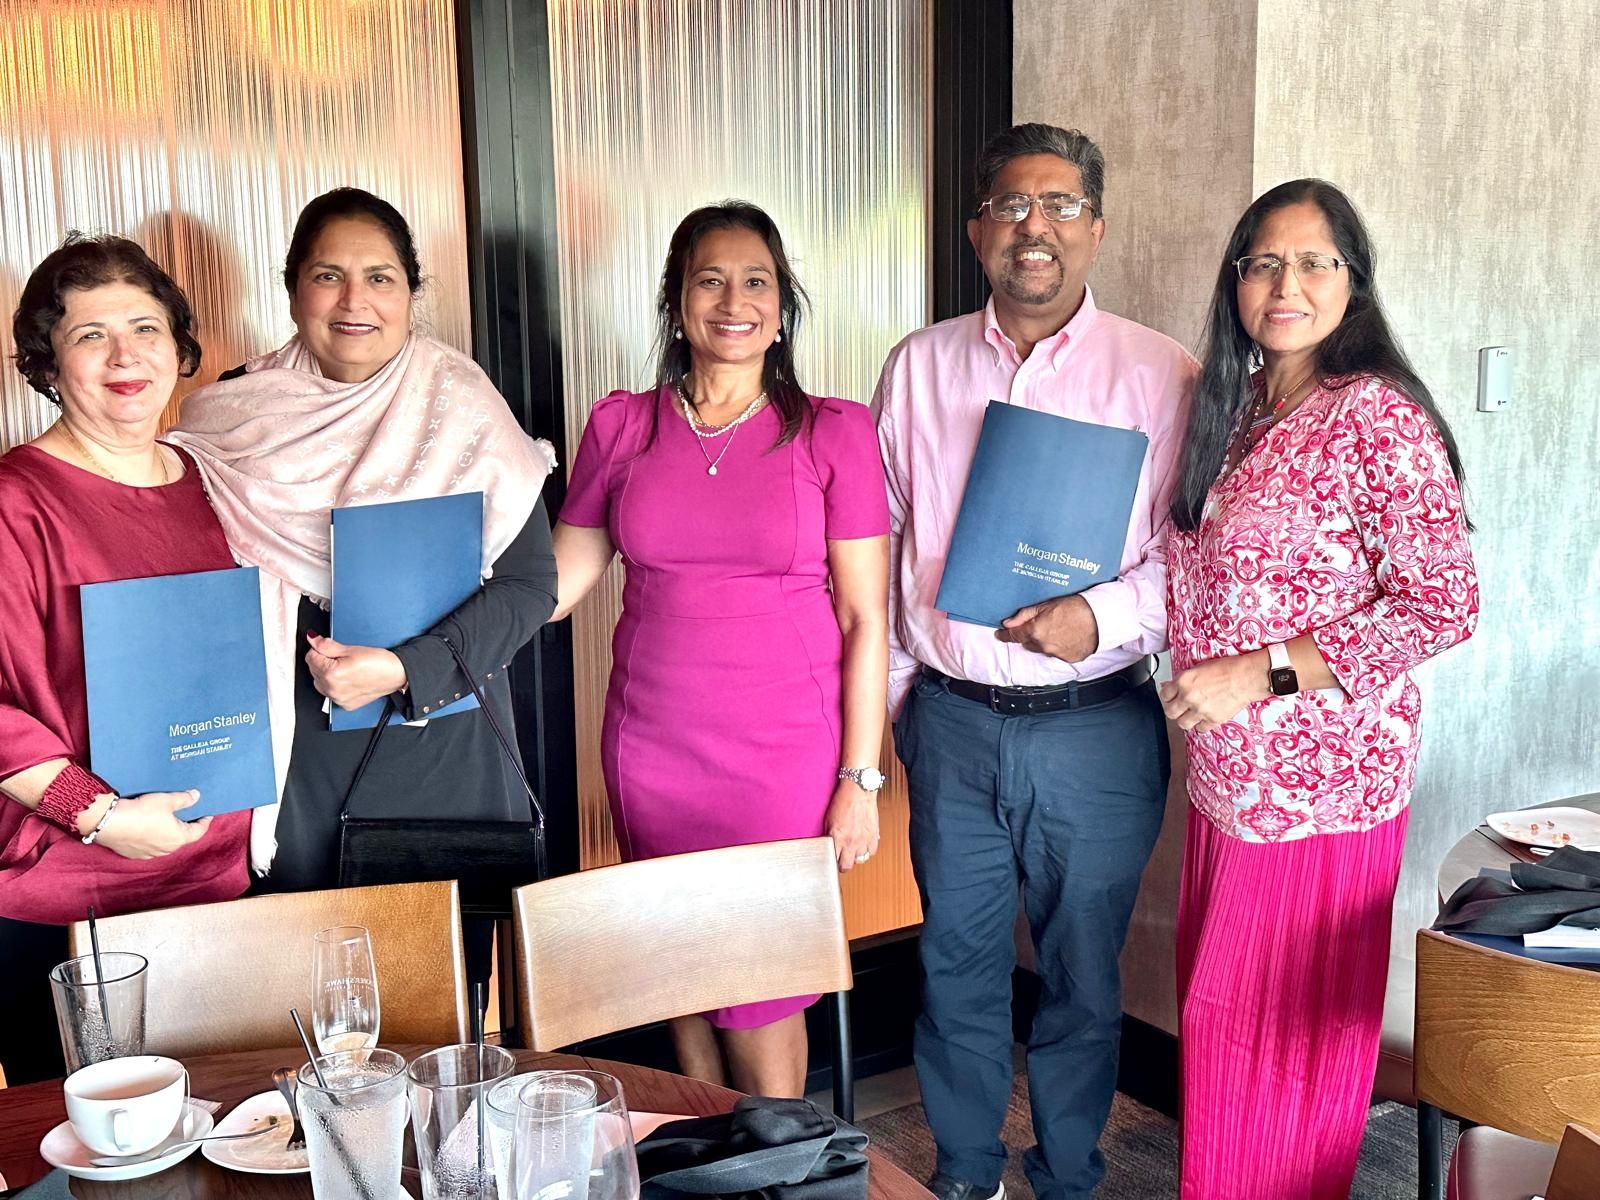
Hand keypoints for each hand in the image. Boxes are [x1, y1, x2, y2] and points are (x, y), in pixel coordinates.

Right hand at [80, 789, 213, 859]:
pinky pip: (149, 846)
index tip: (207, 813)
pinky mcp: (134, 854)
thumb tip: (196, 796)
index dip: (204, 821)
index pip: (199, 831)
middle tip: (187, 814)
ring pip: (165, 843)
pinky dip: (153, 837)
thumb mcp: (166, 800)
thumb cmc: (141, 811)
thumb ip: (184, 799)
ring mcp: (149, 854)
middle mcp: (166, 850)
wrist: (108, 822)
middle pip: (182, 838)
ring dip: (168, 833)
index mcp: (179, 838)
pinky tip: (148, 827)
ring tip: (168, 819)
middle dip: (186, 826)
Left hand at [306, 633, 407, 710]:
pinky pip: (331, 693)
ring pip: (320, 683)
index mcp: (331, 674)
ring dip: (327, 674)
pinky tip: (348, 679)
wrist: (397, 674)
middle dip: (323, 662)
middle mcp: (332, 690)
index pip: (310, 657)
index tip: (331, 648)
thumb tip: (312, 639)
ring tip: (345, 668)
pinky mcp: (345, 705)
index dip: (320, 649)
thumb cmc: (379, 662)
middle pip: (313, 670)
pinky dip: (335, 686)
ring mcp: (339, 699)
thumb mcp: (351, 649)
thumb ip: (327, 645)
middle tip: (341, 658)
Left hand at [825, 779, 880, 872]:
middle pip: (847, 865)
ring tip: (853, 852)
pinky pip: (872, 851)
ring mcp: (863, 839)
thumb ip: (829, 835)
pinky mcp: (874, 835)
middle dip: (843, 865)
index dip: (831, 863)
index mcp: (837, 837)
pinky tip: (863, 846)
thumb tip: (827, 845)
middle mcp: (851, 841)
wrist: (859, 791)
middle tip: (841, 860)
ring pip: (861, 860)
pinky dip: (868, 851)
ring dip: (856, 857)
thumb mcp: (828, 819)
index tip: (831, 862)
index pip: (832, 861)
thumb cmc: (843, 801)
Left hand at [995, 594, 1097, 662]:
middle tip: (1037, 624)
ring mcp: (1056, 654)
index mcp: (1035, 631)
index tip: (1000, 634)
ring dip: (1043, 641)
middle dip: (1028, 635)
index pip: (1013, 636)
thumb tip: (1007, 623)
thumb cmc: (1075, 607)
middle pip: (1027, 643)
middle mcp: (1043, 646)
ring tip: (1056, 628)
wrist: (1100, 617)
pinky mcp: (1068, 659)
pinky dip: (1057, 646)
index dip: (1005, 635)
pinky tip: (1065, 636)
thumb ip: (1024, 615)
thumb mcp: (1046, 604)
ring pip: (1041, 649)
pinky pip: (1056, 653)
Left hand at [1158, 652, 1269, 732]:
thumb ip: (1183, 679)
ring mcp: (1200, 710)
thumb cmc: (1227, 669)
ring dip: (1185, 719)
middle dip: (1174, 710)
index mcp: (1184, 681)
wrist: (1247, 677)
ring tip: (1191, 714)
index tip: (1171, 697)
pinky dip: (1201, 725)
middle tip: (1179, 707)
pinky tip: (1205, 717)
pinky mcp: (1213, 720)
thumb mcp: (1200, 667)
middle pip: (1170, 712)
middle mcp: (1189, 697)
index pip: (1164, 695)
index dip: (1167, 696)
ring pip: (1182, 724)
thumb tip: (1169, 685)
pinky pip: (1200, 729)